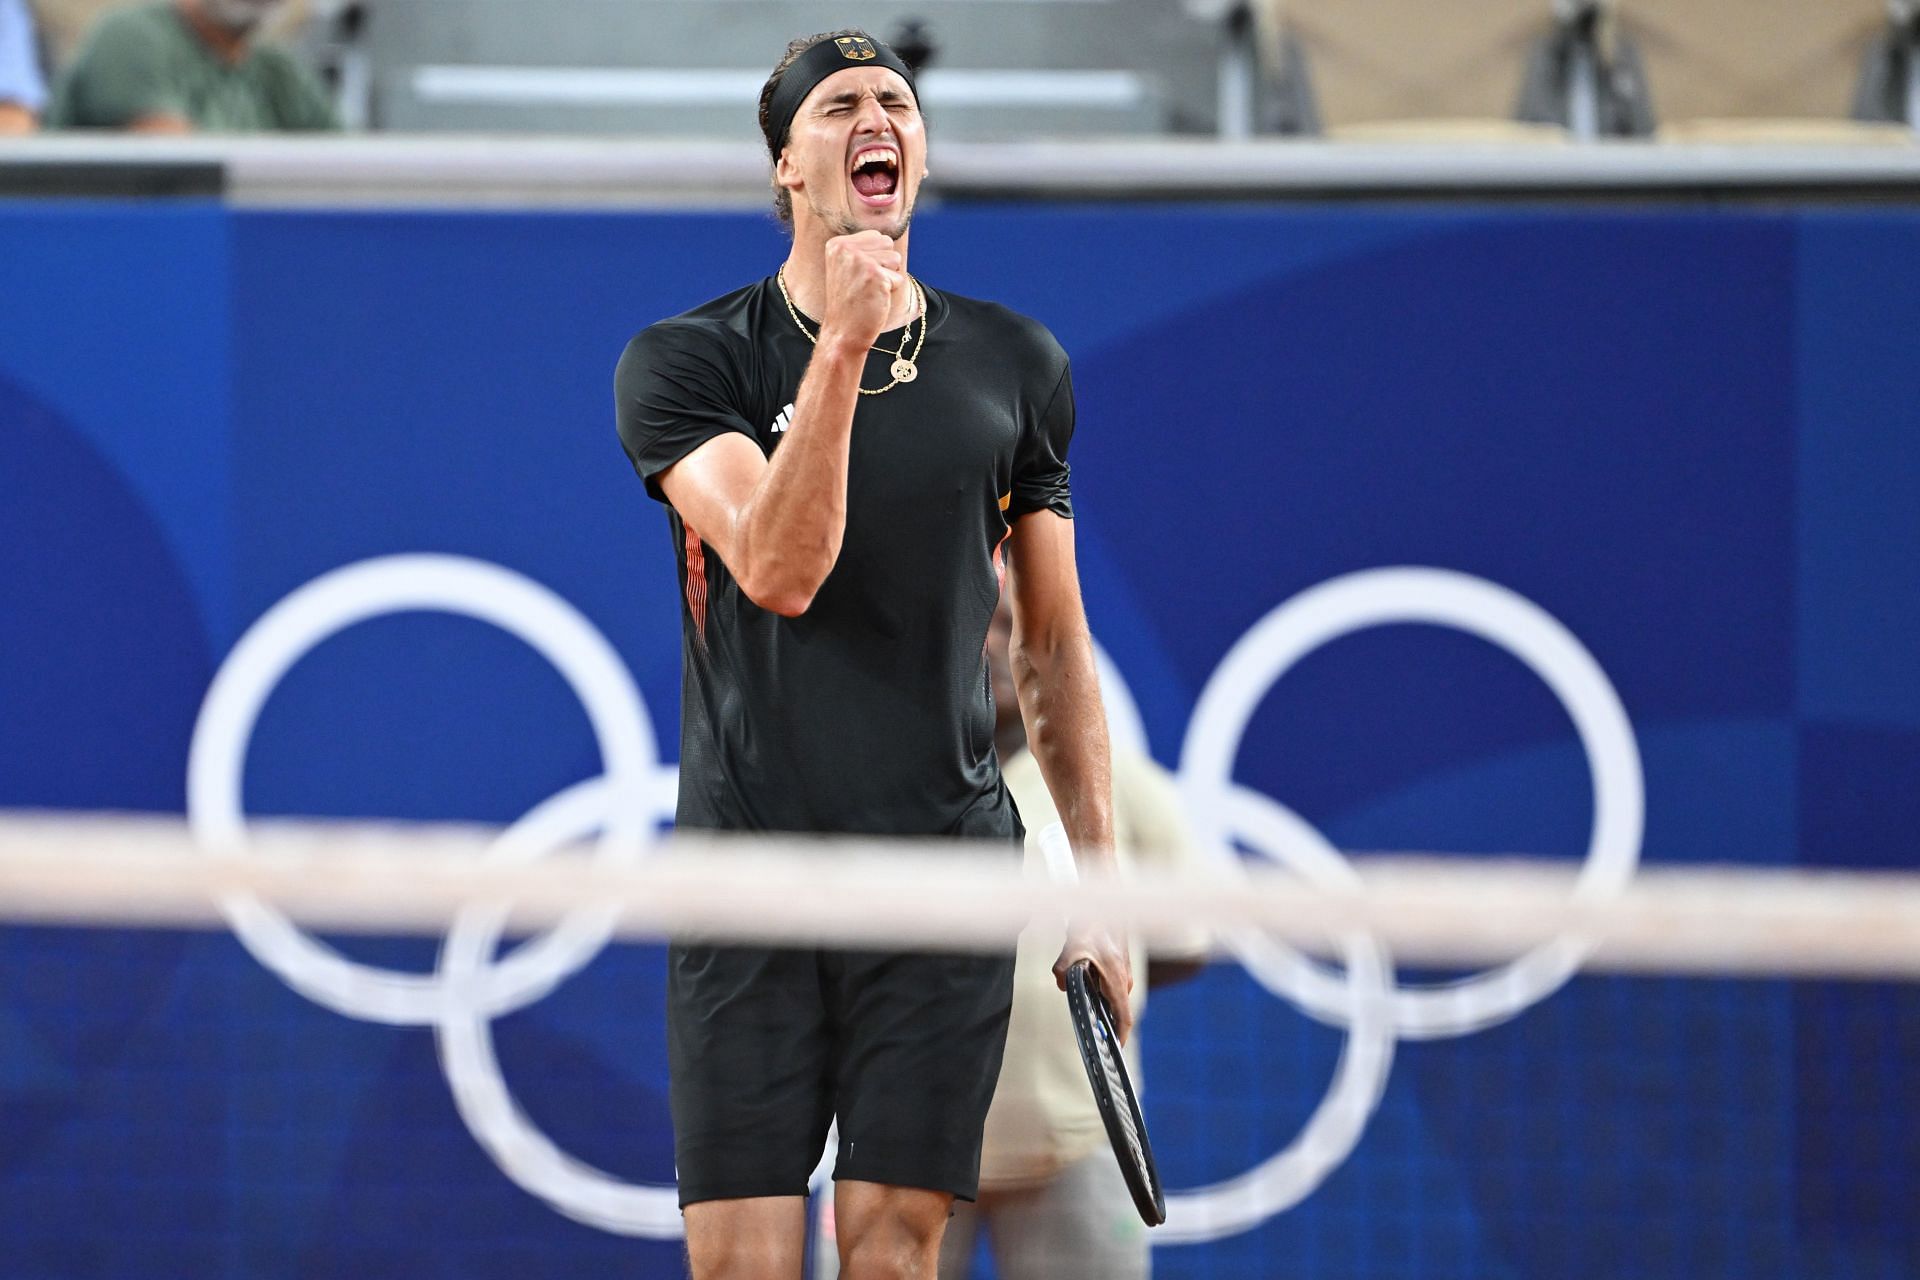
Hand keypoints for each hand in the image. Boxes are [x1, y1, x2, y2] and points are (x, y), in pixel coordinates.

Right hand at [818, 230, 904, 349]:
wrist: (843, 331)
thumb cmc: (850, 301)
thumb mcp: (848, 266)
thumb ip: (864, 247)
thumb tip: (889, 231)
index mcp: (837, 243)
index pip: (876, 236)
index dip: (875, 258)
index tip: (857, 276)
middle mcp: (846, 248)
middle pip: (887, 243)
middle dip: (884, 265)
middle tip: (865, 284)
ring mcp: (860, 261)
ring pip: (895, 259)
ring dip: (887, 278)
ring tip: (869, 291)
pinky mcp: (875, 275)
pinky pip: (898, 278)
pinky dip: (890, 291)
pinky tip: (873, 299)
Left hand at [1055, 921, 1134, 1045]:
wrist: (1104, 904)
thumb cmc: (1092, 925)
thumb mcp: (1071, 949)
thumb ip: (1064, 971)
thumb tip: (1063, 985)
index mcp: (1116, 979)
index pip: (1124, 1017)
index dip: (1121, 1037)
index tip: (1116, 1050)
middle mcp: (1124, 978)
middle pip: (1118, 1010)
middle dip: (1106, 1023)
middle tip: (1093, 1034)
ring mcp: (1124, 971)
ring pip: (1114, 997)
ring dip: (1102, 1004)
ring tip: (1086, 1006)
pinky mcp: (1120, 964)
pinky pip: (1112, 986)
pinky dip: (1102, 991)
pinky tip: (1087, 984)